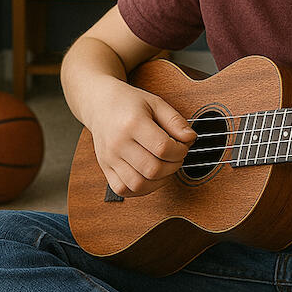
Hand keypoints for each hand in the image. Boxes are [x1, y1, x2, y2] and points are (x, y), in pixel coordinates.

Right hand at [87, 79, 196, 197]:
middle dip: (173, 166)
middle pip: (153, 169)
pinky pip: (123, 189)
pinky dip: (140, 189)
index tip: (183, 146)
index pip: (163, 148)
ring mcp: (110, 158)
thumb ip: (175, 121)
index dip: (180, 150)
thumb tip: (190, 138)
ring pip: (138, 184)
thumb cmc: (129, 102)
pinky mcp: (105, 168)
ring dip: (159, 180)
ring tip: (165, 167)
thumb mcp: (156, 103)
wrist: (100, 104)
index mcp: (132, 123)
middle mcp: (118, 143)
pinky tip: (150, 177)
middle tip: (177, 156)